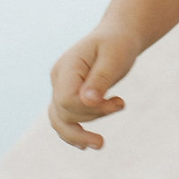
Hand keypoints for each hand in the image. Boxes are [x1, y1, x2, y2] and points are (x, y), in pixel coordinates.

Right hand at [48, 27, 140, 148]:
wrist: (119, 34)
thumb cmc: (119, 43)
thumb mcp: (115, 57)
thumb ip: (101, 79)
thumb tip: (88, 102)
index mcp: (67, 66)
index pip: (66, 100)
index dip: (89, 109)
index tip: (116, 102)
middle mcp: (58, 78)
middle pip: (64, 112)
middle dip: (93, 115)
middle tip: (120, 104)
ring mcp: (60, 87)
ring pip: (59, 120)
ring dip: (78, 134)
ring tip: (100, 144)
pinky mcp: (68, 95)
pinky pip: (64, 119)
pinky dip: (74, 132)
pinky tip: (87, 144)